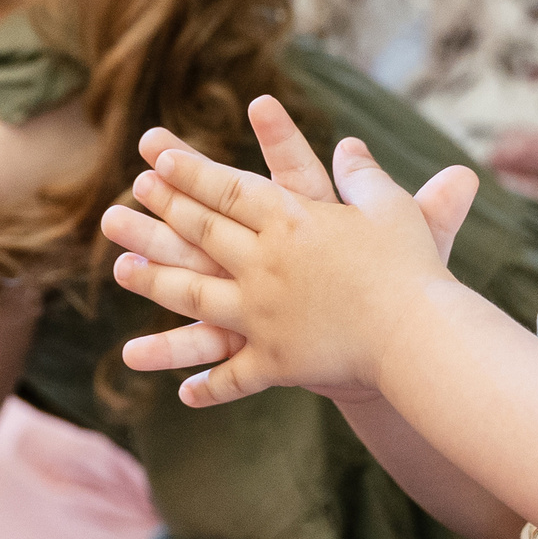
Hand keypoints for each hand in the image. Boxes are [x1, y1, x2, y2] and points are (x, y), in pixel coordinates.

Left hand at [102, 94, 478, 405]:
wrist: (418, 334)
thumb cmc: (411, 266)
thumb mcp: (389, 208)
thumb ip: (363, 177)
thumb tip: (349, 147)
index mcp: (291, 221)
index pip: (230, 190)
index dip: (192, 175)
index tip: (157, 161)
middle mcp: (265, 263)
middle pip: (201, 234)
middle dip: (158, 215)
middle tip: (122, 202)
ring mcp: (262, 314)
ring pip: (195, 296)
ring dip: (155, 282)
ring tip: (120, 270)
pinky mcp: (275, 361)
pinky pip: (233, 375)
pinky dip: (208, 384)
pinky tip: (183, 391)